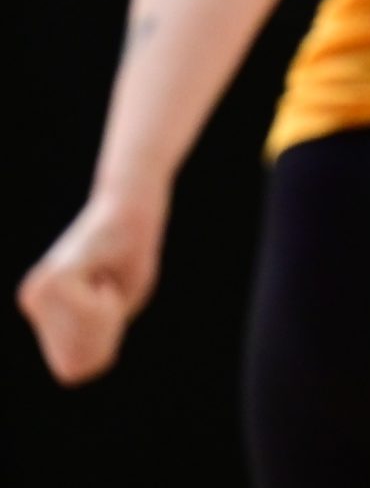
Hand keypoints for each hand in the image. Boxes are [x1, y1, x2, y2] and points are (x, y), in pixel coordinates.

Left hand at [17, 189, 166, 384]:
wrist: (132, 205)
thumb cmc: (133, 252)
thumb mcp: (121, 303)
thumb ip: (97, 333)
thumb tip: (74, 368)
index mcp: (44, 311)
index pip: (75, 368)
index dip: (104, 344)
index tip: (110, 302)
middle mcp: (32, 302)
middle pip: (76, 361)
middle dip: (104, 333)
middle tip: (108, 288)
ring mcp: (37, 294)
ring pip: (82, 343)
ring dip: (107, 317)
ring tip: (106, 278)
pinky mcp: (53, 282)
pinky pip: (91, 318)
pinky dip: (108, 302)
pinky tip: (104, 271)